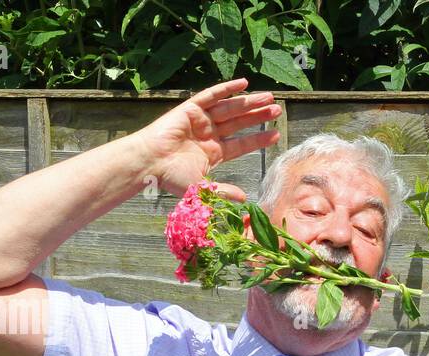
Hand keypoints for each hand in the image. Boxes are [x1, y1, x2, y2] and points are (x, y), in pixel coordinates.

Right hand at [132, 78, 281, 201]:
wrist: (149, 163)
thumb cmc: (170, 177)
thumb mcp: (202, 188)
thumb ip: (224, 192)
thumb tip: (245, 199)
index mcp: (214, 152)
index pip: (242, 144)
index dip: (259, 139)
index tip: (276, 134)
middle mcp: (209, 135)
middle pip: (240, 123)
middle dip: (259, 116)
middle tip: (278, 110)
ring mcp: (200, 121)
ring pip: (230, 108)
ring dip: (249, 102)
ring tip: (270, 98)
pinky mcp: (190, 108)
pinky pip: (211, 95)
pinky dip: (227, 89)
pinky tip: (244, 83)